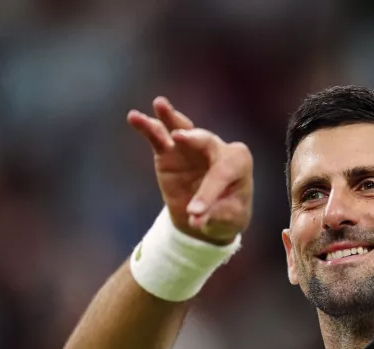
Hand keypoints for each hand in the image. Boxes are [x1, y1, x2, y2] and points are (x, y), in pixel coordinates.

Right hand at [127, 97, 253, 244]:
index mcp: (238, 162)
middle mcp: (216, 148)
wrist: (210, 216)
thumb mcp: (228, 220)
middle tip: (178, 138)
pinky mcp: (170, 151)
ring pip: (182, 129)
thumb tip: (195, 220)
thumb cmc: (227, 213)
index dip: (208, 193)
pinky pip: (158, 136)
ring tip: (160, 104)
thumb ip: (213, 216)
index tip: (195, 213)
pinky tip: (135, 118)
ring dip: (170, 117)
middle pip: (205, 141)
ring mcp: (192, 147)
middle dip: (192, 140)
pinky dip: (147, 127)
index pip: (222, 173)